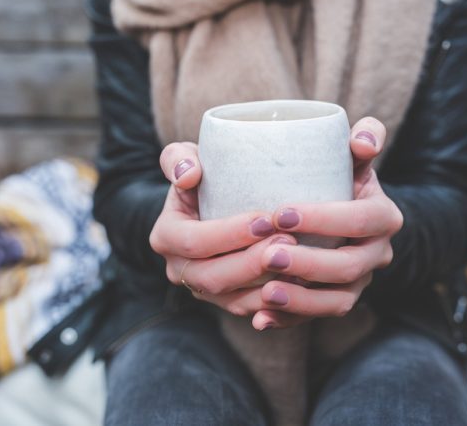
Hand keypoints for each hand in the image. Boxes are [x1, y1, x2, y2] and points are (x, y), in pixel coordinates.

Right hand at [150, 142, 296, 315]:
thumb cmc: (204, 176)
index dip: (230, 234)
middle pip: (214, 277)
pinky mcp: (226, 300)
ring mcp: (203, 289)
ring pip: (235, 299)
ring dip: (268, 284)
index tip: (265, 219)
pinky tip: (300, 283)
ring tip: (300, 261)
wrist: (212, 203)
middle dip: (253, 262)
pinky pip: (250, 309)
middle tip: (289, 240)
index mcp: (166, 236)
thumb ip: (178, 159)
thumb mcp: (186, 158)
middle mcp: (179, 269)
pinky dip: (275, 301)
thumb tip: (188, 176)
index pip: (194, 241)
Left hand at [251, 117, 402, 329]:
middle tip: (268, 254)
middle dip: (309, 263)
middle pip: (349, 267)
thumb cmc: (339, 176)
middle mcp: (377, 253)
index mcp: (383, 216)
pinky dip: (290, 320)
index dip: (324, 219)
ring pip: (338, 301)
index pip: (360, 219)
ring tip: (265, 292)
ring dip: (301, 301)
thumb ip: (364, 137)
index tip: (280, 213)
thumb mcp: (353, 154)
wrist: (342, 213)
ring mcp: (359, 282)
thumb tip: (362, 141)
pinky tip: (261, 319)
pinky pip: (318, 317)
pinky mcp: (339, 300)